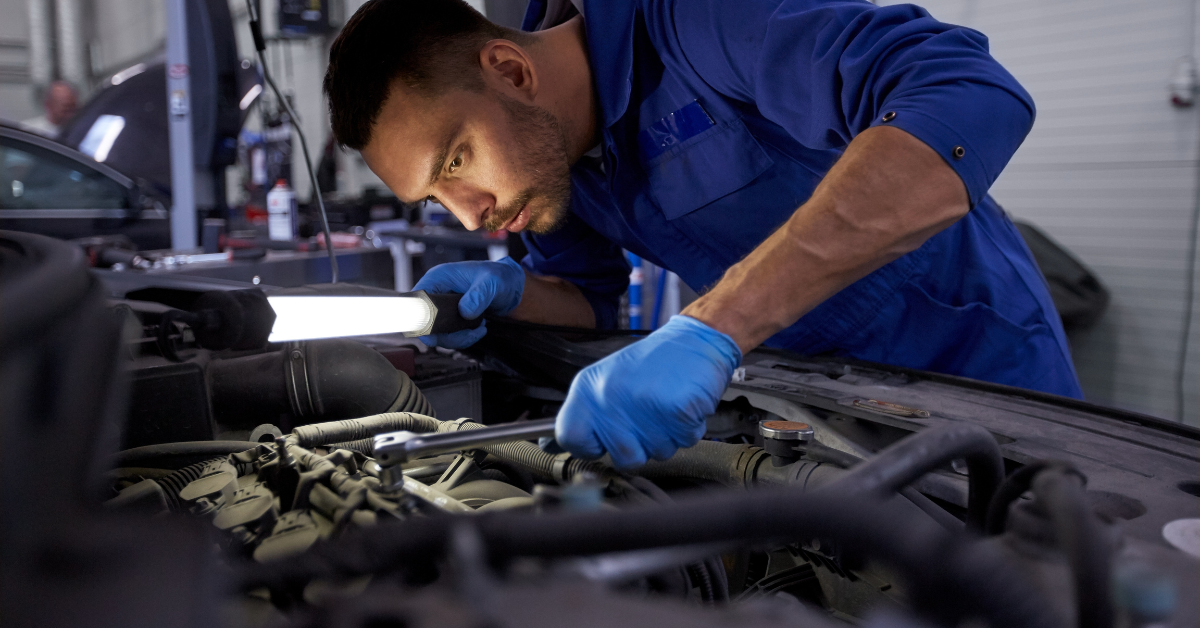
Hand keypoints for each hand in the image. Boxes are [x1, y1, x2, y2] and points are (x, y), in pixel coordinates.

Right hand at [412, 257, 525, 347]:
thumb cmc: (499, 276)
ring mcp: (443, 307)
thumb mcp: (491, 282)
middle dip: (445, 334)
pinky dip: (463, 338)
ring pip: (437, 333)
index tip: (435, 333)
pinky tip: (479, 330)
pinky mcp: (452, 318)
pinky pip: (449, 336)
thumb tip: (465, 311)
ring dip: (457, 338)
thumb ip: (478, 296)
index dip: (421, 319)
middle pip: (425, 322)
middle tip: (466, 334)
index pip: (417, 301)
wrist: (511, 286)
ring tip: (479, 329)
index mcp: (438, 278)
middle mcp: (437, 293)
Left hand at [555, 316, 741, 467]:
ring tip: (666, 405)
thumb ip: (582, 414)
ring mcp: (644, 405)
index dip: (588, 446)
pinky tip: (682, 404)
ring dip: (667, 436)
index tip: (601, 442)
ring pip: (657, 453)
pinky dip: (689, 429)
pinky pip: (684, 442)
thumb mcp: (606, 380)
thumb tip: (548, 445)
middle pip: (622, 457)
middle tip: (648, 416)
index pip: (569, 437)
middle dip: (641, 445)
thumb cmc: (653, 362)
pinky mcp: (676, 411)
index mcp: (589, 388)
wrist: (696, 339)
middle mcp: (611, 397)